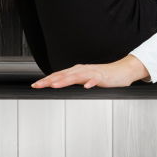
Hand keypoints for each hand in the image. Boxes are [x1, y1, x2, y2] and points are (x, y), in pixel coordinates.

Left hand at [30, 56, 147, 88]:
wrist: (121, 71)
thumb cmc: (103, 76)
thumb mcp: (84, 80)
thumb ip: (73, 82)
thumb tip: (59, 85)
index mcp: (76, 71)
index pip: (58, 75)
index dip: (46, 80)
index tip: (35, 85)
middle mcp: (82, 70)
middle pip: (63, 75)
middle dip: (50, 80)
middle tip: (39, 85)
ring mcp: (92, 73)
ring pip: (76, 77)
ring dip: (65, 81)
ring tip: (55, 85)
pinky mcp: (102, 76)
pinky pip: (95, 79)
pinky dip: (91, 83)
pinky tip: (87, 86)